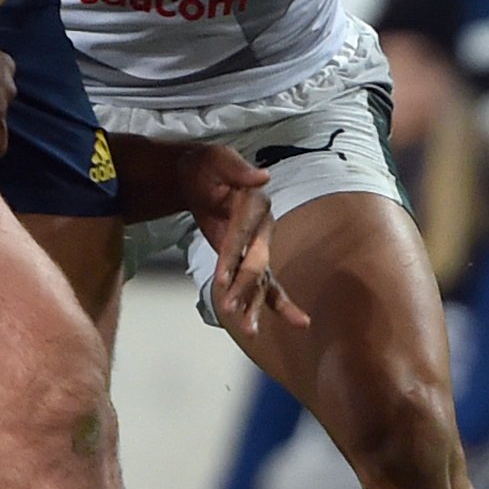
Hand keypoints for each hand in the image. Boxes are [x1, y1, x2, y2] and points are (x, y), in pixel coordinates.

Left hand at [176, 145, 308, 336]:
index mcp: (256, 204)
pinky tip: (289, 323)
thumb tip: (263, 175)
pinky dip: (273, 305)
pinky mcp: (251, 258)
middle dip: (242, 286)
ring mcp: (259, 245)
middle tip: (228, 306)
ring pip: (262, 280)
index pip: (243, 233)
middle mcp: (263, 228)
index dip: (233, 255)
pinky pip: (265, 285)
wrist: (200, 178)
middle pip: (256, 262)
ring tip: (250, 329)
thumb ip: (236, 169)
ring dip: (254, 305)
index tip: (221, 278)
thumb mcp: (216, 159)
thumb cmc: (208, 167)